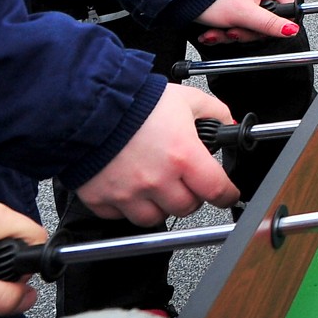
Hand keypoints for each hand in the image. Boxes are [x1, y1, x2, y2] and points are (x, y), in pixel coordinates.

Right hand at [75, 85, 238, 224]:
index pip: (216, 190)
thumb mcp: (186, 98)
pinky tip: (131, 187)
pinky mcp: (102, 199)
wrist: (89, 104)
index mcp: (183, 156)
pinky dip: (129, 207)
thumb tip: (227, 124)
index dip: (227, 195)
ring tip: (158, 186)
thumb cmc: (137, 102)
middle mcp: (157, 180)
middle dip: (191, 195)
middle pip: (186, 208)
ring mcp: (128, 193)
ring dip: (161, 206)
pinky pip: (121, 217)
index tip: (227, 194)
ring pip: (155, 219)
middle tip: (186, 182)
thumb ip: (214, 112)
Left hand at [194, 0, 297, 46]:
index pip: (286, 12)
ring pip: (248, 31)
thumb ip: (271, 24)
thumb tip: (293, 29)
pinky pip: (234, 30)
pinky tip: (212, 33)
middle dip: (245, 34)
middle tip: (234, 30)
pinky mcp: (232, 14)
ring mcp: (245, 6)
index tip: (261, 31)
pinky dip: (222, 35)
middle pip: (265, 26)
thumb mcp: (246, 14)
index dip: (276, 26)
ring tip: (219, 31)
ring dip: (230, 36)